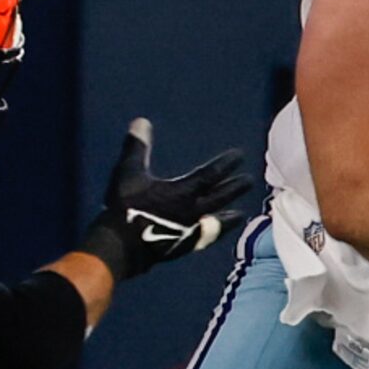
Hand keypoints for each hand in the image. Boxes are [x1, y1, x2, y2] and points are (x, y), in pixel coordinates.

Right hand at [81, 119, 256, 280]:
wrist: (119, 248)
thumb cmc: (124, 208)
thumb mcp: (127, 173)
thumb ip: (137, 147)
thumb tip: (141, 121)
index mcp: (182, 192)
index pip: (211, 175)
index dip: (226, 165)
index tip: (239, 156)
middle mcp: (191, 212)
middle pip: (220, 198)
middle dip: (235, 188)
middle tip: (250, 181)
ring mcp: (189, 232)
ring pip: (216, 222)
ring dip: (229, 216)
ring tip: (241, 214)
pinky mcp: (182, 246)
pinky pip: (203, 239)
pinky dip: (212, 234)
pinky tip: (212, 235)